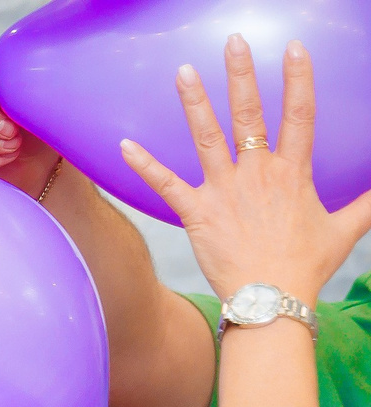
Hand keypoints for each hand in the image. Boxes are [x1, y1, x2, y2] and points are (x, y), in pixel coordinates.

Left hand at [121, 37, 370, 305]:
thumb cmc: (306, 267)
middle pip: (249, 114)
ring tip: (183, 71)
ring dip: (194, 103)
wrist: (270, 299)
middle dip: (241, 75)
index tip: (292, 49)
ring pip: (207, 137)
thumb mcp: (346, 228)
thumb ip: (368, 201)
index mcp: (294, 172)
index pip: (299, 114)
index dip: (297, 79)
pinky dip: (144, 164)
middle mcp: (258, 173)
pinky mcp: (197, 213)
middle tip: (233, 42)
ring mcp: (225, 190)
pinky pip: (166, 184)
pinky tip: (124, 144)